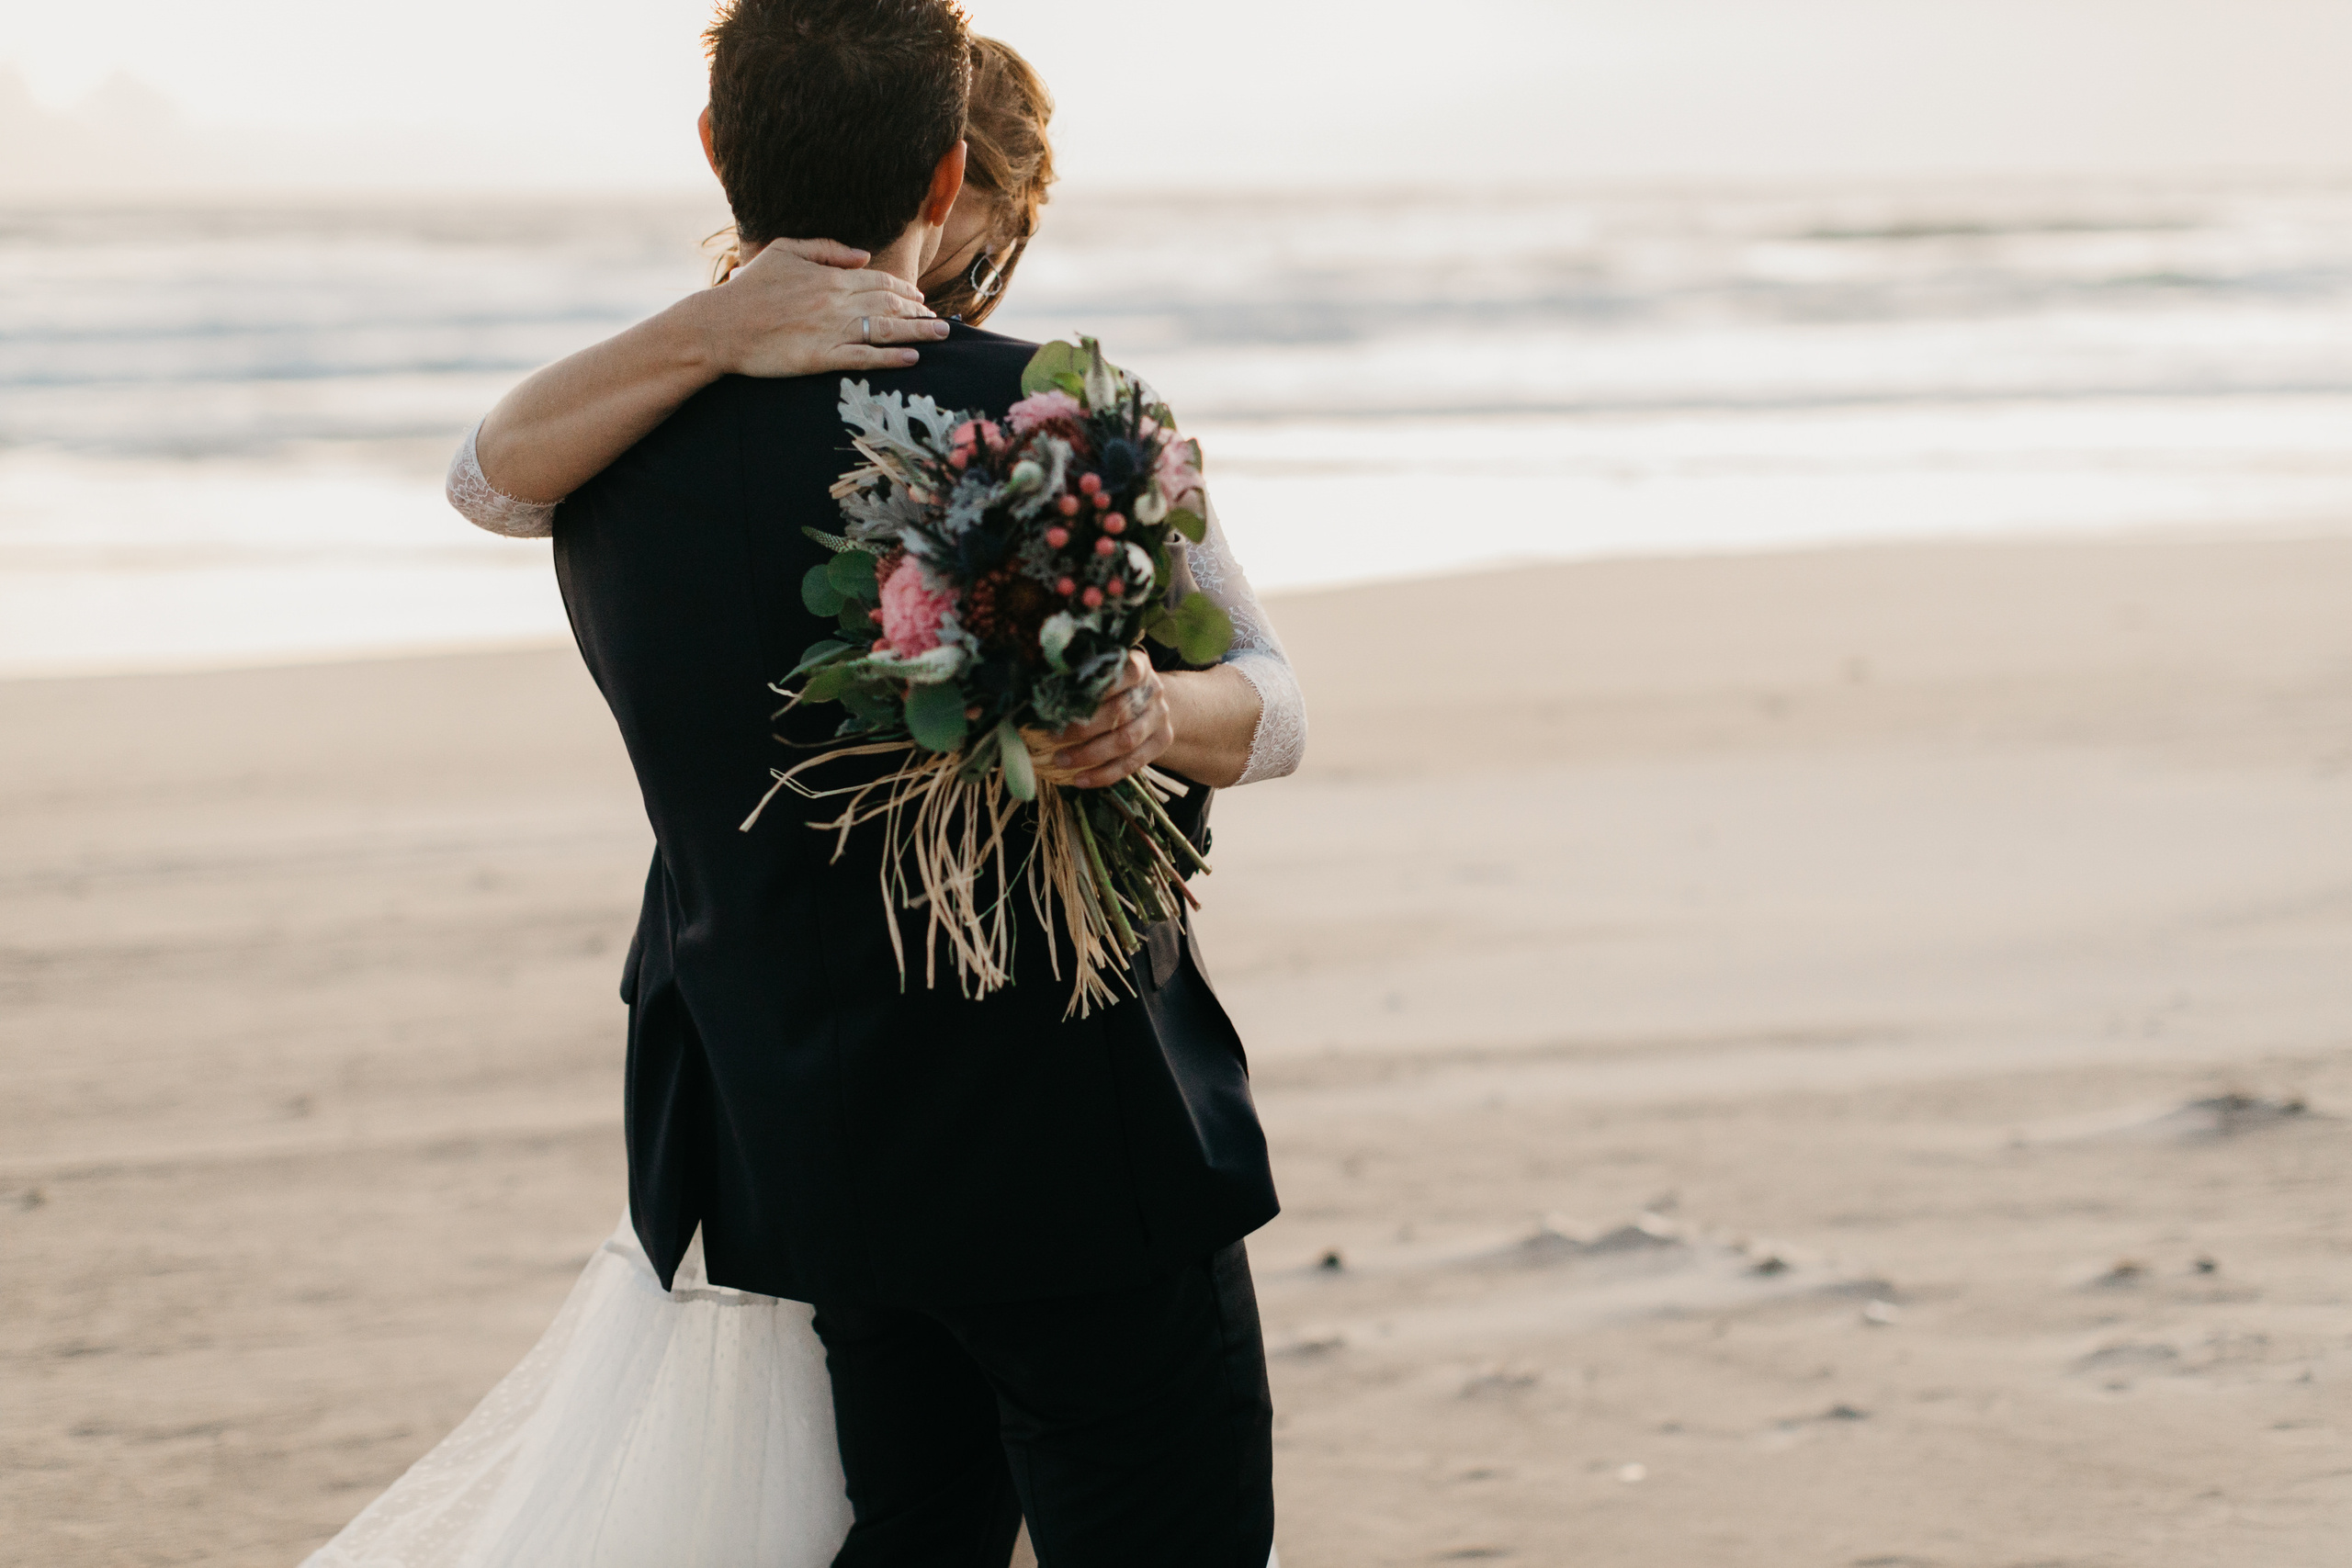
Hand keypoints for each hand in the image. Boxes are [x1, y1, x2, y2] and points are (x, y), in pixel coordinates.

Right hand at [704, 239, 951, 377]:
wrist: (720, 325)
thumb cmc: (749, 287)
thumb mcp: (784, 251)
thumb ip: (826, 248)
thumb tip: (863, 255)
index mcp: (829, 276)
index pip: (880, 281)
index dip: (906, 290)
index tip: (921, 299)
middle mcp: (836, 302)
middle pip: (890, 304)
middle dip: (920, 312)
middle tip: (940, 321)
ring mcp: (831, 331)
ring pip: (886, 329)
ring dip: (918, 332)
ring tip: (941, 335)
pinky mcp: (822, 358)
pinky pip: (866, 358)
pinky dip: (892, 358)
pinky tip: (913, 358)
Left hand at [1052, 652, 1173, 788]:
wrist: (1152, 703)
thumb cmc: (1115, 687)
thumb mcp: (1104, 673)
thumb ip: (1082, 678)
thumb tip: (1042, 690)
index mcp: (1139, 666)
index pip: (1124, 672)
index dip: (1098, 687)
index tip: (1066, 698)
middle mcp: (1153, 690)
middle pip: (1119, 711)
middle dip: (1083, 727)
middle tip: (1051, 737)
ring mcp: (1159, 717)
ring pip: (1125, 740)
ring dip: (1090, 754)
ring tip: (1060, 761)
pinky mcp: (1162, 741)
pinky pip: (1132, 764)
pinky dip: (1104, 775)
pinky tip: (1080, 780)